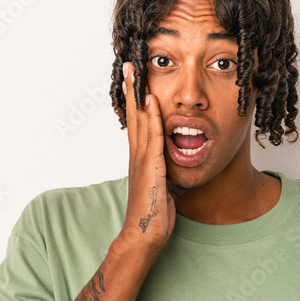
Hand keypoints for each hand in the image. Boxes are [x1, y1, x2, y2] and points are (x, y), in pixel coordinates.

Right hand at [117, 61, 175, 257]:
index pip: (137, 123)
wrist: (144, 235)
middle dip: (131, 90)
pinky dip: (152, 117)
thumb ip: (163, 171)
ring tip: (135, 73)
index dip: (135, 101)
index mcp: (140, 159)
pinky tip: (152, 100)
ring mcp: (142, 160)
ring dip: (137, 95)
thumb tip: (170, 165)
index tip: (134, 81)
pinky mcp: (150, 167)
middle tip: (129, 65)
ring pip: (140, 120)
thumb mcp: (161, 186)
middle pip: (133, 115)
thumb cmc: (153, 215)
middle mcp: (137, 155)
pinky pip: (153, 137)